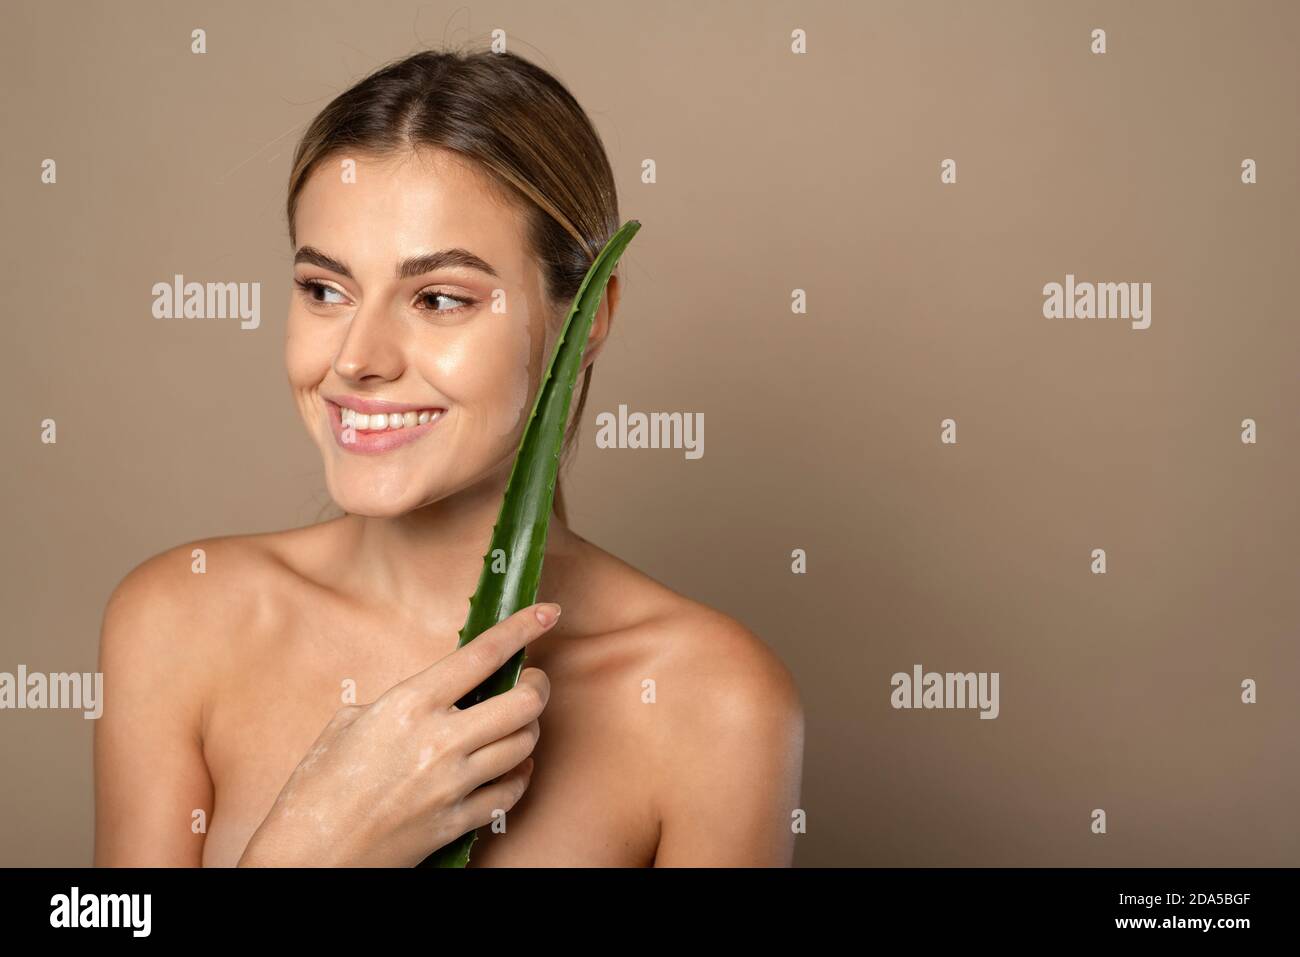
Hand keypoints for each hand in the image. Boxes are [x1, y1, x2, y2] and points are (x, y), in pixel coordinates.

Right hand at [237, 602, 558, 866]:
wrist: (306, 858)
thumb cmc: (314, 791)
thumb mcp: (346, 726)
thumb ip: (397, 704)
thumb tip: (430, 698)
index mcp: (409, 706)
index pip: (482, 655)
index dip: (522, 628)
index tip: (548, 613)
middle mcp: (439, 741)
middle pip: (524, 702)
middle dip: (538, 686)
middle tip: (532, 681)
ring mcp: (453, 785)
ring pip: (524, 745)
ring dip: (529, 729)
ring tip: (516, 723)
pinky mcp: (457, 823)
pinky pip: (510, 792)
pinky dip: (519, 774)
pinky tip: (513, 766)